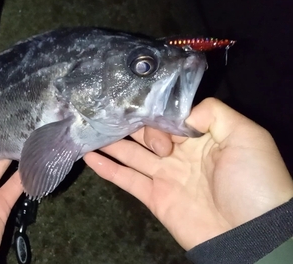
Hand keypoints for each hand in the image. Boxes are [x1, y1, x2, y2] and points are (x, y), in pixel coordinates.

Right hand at [84, 97, 292, 249]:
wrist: (249, 233)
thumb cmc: (252, 182)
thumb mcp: (246, 136)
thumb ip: (213, 114)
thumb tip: (180, 113)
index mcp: (202, 137)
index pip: (170, 118)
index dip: (156, 113)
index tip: (142, 109)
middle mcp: (181, 154)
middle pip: (148, 133)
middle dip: (130, 124)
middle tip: (108, 114)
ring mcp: (166, 176)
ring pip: (132, 154)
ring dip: (111, 142)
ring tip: (89, 129)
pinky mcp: (155, 197)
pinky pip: (127, 179)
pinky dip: (107, 168)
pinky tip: (89, 156)